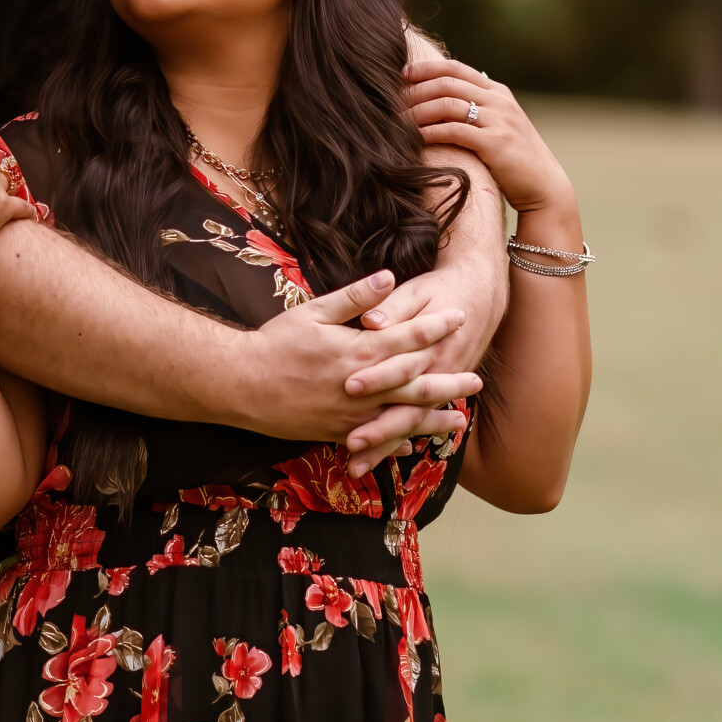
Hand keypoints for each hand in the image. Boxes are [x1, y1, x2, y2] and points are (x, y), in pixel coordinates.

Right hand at [247, 271, 481, 445]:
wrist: (243, 386)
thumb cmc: (275, 344)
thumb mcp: (313, 311)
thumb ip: (354, 298)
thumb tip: (388, 277)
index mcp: (359, 351)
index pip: (409, 336)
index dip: (437, 325)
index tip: (460, 316)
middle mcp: (363, 386)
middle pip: (418, 384)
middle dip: (450, 381)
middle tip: (478, 380)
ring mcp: (353, 414)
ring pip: (404, 417)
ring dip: (434, 418)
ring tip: (459, 419)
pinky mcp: (340, 432)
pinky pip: (377, 439)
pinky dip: (399, 441)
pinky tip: (413, 444)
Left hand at [404, 56, 575, 221]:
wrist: (544, 186)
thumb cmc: (515, 158)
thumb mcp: (499, 123)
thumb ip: (477, 107)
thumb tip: (441, 97)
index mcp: (498, 92)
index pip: (455, 68)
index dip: (426, 68)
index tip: (402, 72)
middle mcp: (499, 101)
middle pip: (447, 83)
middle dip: (415, 89)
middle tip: (392, 99)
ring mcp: (499, 120)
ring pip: (447, 105)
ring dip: (417, 111)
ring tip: (397, 120)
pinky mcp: (495, 143)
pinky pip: (453, 130)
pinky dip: (429, 132)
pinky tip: (414, 137)